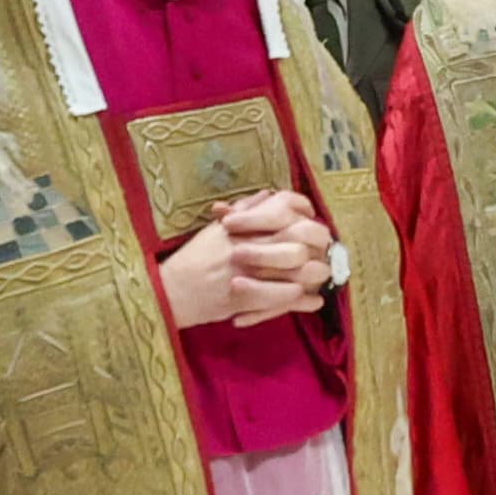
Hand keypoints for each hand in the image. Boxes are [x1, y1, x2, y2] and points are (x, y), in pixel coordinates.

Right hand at [155, 189, 337, 330]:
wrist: (171, 290)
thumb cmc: (193, 259)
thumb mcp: (216, 228)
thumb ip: (245, 211)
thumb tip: (270, 195)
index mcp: (242, 224)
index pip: (284, 207)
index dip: (304, 210)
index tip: (310, 217)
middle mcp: (247, 243)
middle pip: (299, 236)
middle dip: (318, 244)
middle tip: (324, 250)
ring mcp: (248, 271)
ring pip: (297, 268)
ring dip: (314, 273)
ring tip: (320, 276)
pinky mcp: (246, 297)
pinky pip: (283, 296)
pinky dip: (302, 299)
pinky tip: (311, 299)